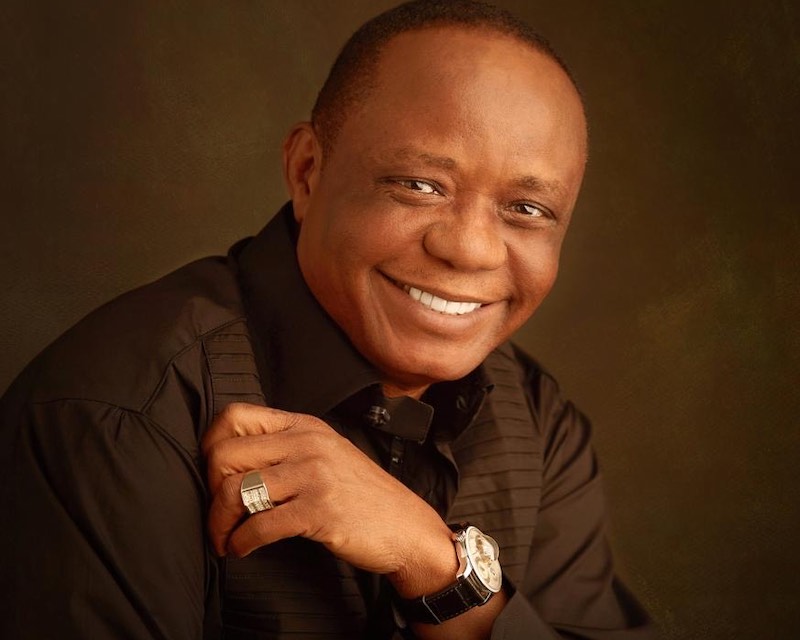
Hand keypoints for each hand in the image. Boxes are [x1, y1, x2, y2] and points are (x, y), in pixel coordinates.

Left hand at [201, 403, 455, 589]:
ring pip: (234, 490)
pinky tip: (242, 549)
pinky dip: (241, 542)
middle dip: (208, 490)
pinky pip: (259, 525)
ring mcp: (314, 475)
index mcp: (304, 425)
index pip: (235, 416)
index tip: (212, 476)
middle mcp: (307, 443)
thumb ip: (286, 448)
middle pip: (224, 454)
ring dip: (219, 523)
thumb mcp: (326, 454)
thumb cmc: (361, 495)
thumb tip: (228, 462)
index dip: (211, 446)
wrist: (407, 527)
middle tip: (218, 514)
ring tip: (226, 538)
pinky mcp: (319, 510)